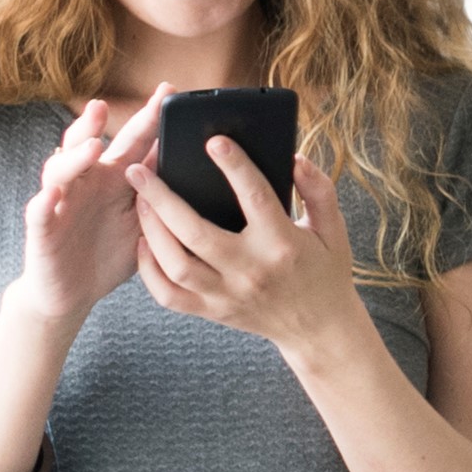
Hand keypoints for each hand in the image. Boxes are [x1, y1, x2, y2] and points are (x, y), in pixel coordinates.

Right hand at [9, 96, 164, 330]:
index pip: (132, 140)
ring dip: (75, 157)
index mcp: (115, 178)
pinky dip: (45, 202)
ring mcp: (61, 203)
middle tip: (109, 104)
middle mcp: (86, 183)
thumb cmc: (112, 252)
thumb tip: (210, 174)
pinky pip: (40, 213)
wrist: (73, 291)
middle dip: (98, 123)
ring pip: (61, 171)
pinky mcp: (43, 230)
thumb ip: (166, 194)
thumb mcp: (146, 219)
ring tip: (92, 147)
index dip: (148, 116)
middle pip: (90, 144)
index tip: (170, 91)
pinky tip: (53, 194)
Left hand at [126, 126, 365, 365]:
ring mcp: (228, 295)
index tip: (215, 141)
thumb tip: (293, 158)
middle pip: (196, 233)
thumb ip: (318, 191)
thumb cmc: (325, 272)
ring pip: (176, 264)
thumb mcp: (333, 230)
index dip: (236, 167)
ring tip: (139, 201)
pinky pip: (168, 294)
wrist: (320, 330)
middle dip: (162, 199)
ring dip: (151, 230)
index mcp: (283, 245)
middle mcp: (252, 271)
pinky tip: (144, 243)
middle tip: (138, 170)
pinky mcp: (212, 312)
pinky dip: (149, 269)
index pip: (256, 198)